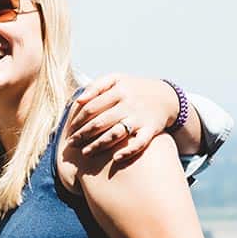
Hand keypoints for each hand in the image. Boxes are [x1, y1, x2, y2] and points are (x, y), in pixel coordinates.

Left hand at [64, 74, 178, 165]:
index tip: (69, 131)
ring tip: (85, 154)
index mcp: (118, 90)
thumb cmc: (134, 89)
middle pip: (100, 122)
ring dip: (99, 145)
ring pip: (116, 133)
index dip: (78, 120)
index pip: (91, 108)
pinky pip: (140, 143)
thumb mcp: (117, 79)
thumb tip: (78, 100)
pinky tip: (116, 158)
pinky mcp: (151, 129)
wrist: (167, 97)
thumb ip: (97, 86)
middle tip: (71, 145)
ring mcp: (140, 117)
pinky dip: (129, 151)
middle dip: (83, 135)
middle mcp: (128, 104)